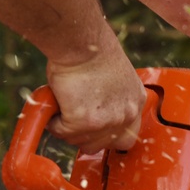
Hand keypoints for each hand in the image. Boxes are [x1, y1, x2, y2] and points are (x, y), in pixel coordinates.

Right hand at [45, 37, 145, 153]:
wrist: (83, 43)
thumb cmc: (93, 51)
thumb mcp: (116, 79)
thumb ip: (112, 100)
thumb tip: (93, 113)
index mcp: (136, 102)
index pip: (127, 138)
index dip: (106, 137)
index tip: (93, 130)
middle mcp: (126, 115)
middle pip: (101, 146)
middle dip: (83, 136)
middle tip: (72, 119)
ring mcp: (107, 121)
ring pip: (79, 141)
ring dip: (66, 126)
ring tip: (64, 103)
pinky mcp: (84, 122)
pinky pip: (61, 131)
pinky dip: (53, 119)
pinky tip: (57, 101)